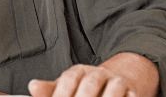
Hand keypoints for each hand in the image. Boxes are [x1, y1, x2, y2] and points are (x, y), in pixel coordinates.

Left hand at [27, 52, 158, 96]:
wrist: (115, 81)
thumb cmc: (84, 88)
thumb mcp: (66, 86)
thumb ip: (50, 90)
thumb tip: (33, 86)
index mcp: (78, 72)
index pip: (69, 78)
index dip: (62, 93)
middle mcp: (98, 74)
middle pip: (91, 83)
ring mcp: (117, 82)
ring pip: (114, 88)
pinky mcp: (132, 92)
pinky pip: (131, 96)